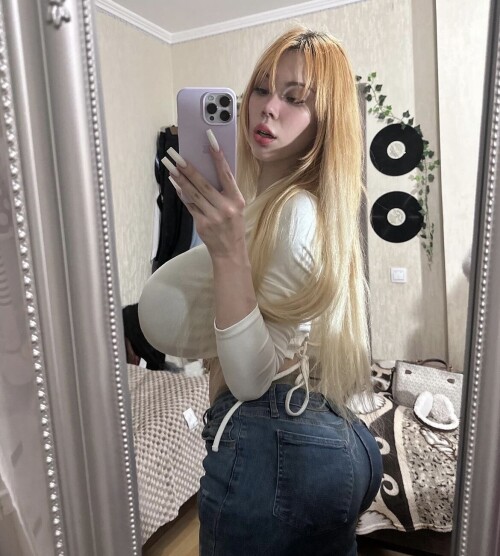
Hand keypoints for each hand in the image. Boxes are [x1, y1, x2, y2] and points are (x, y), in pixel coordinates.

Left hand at [162, 131, 245, 259]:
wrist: (230, 252)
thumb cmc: (233, 226)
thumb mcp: (236, 207)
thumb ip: (224, 191)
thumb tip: (206, 169)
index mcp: (237, 200)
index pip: (226, 174)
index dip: (218, 156)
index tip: (210, 140)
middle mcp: (225, 208)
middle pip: (203, 184)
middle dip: (188, 168)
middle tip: (175, 154)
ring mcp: (213, 217)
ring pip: (193, 193)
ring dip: (179, 178)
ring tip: (170, 165)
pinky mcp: (202, 224)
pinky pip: (189, 205)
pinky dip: (181, 193)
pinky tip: (174, 183)